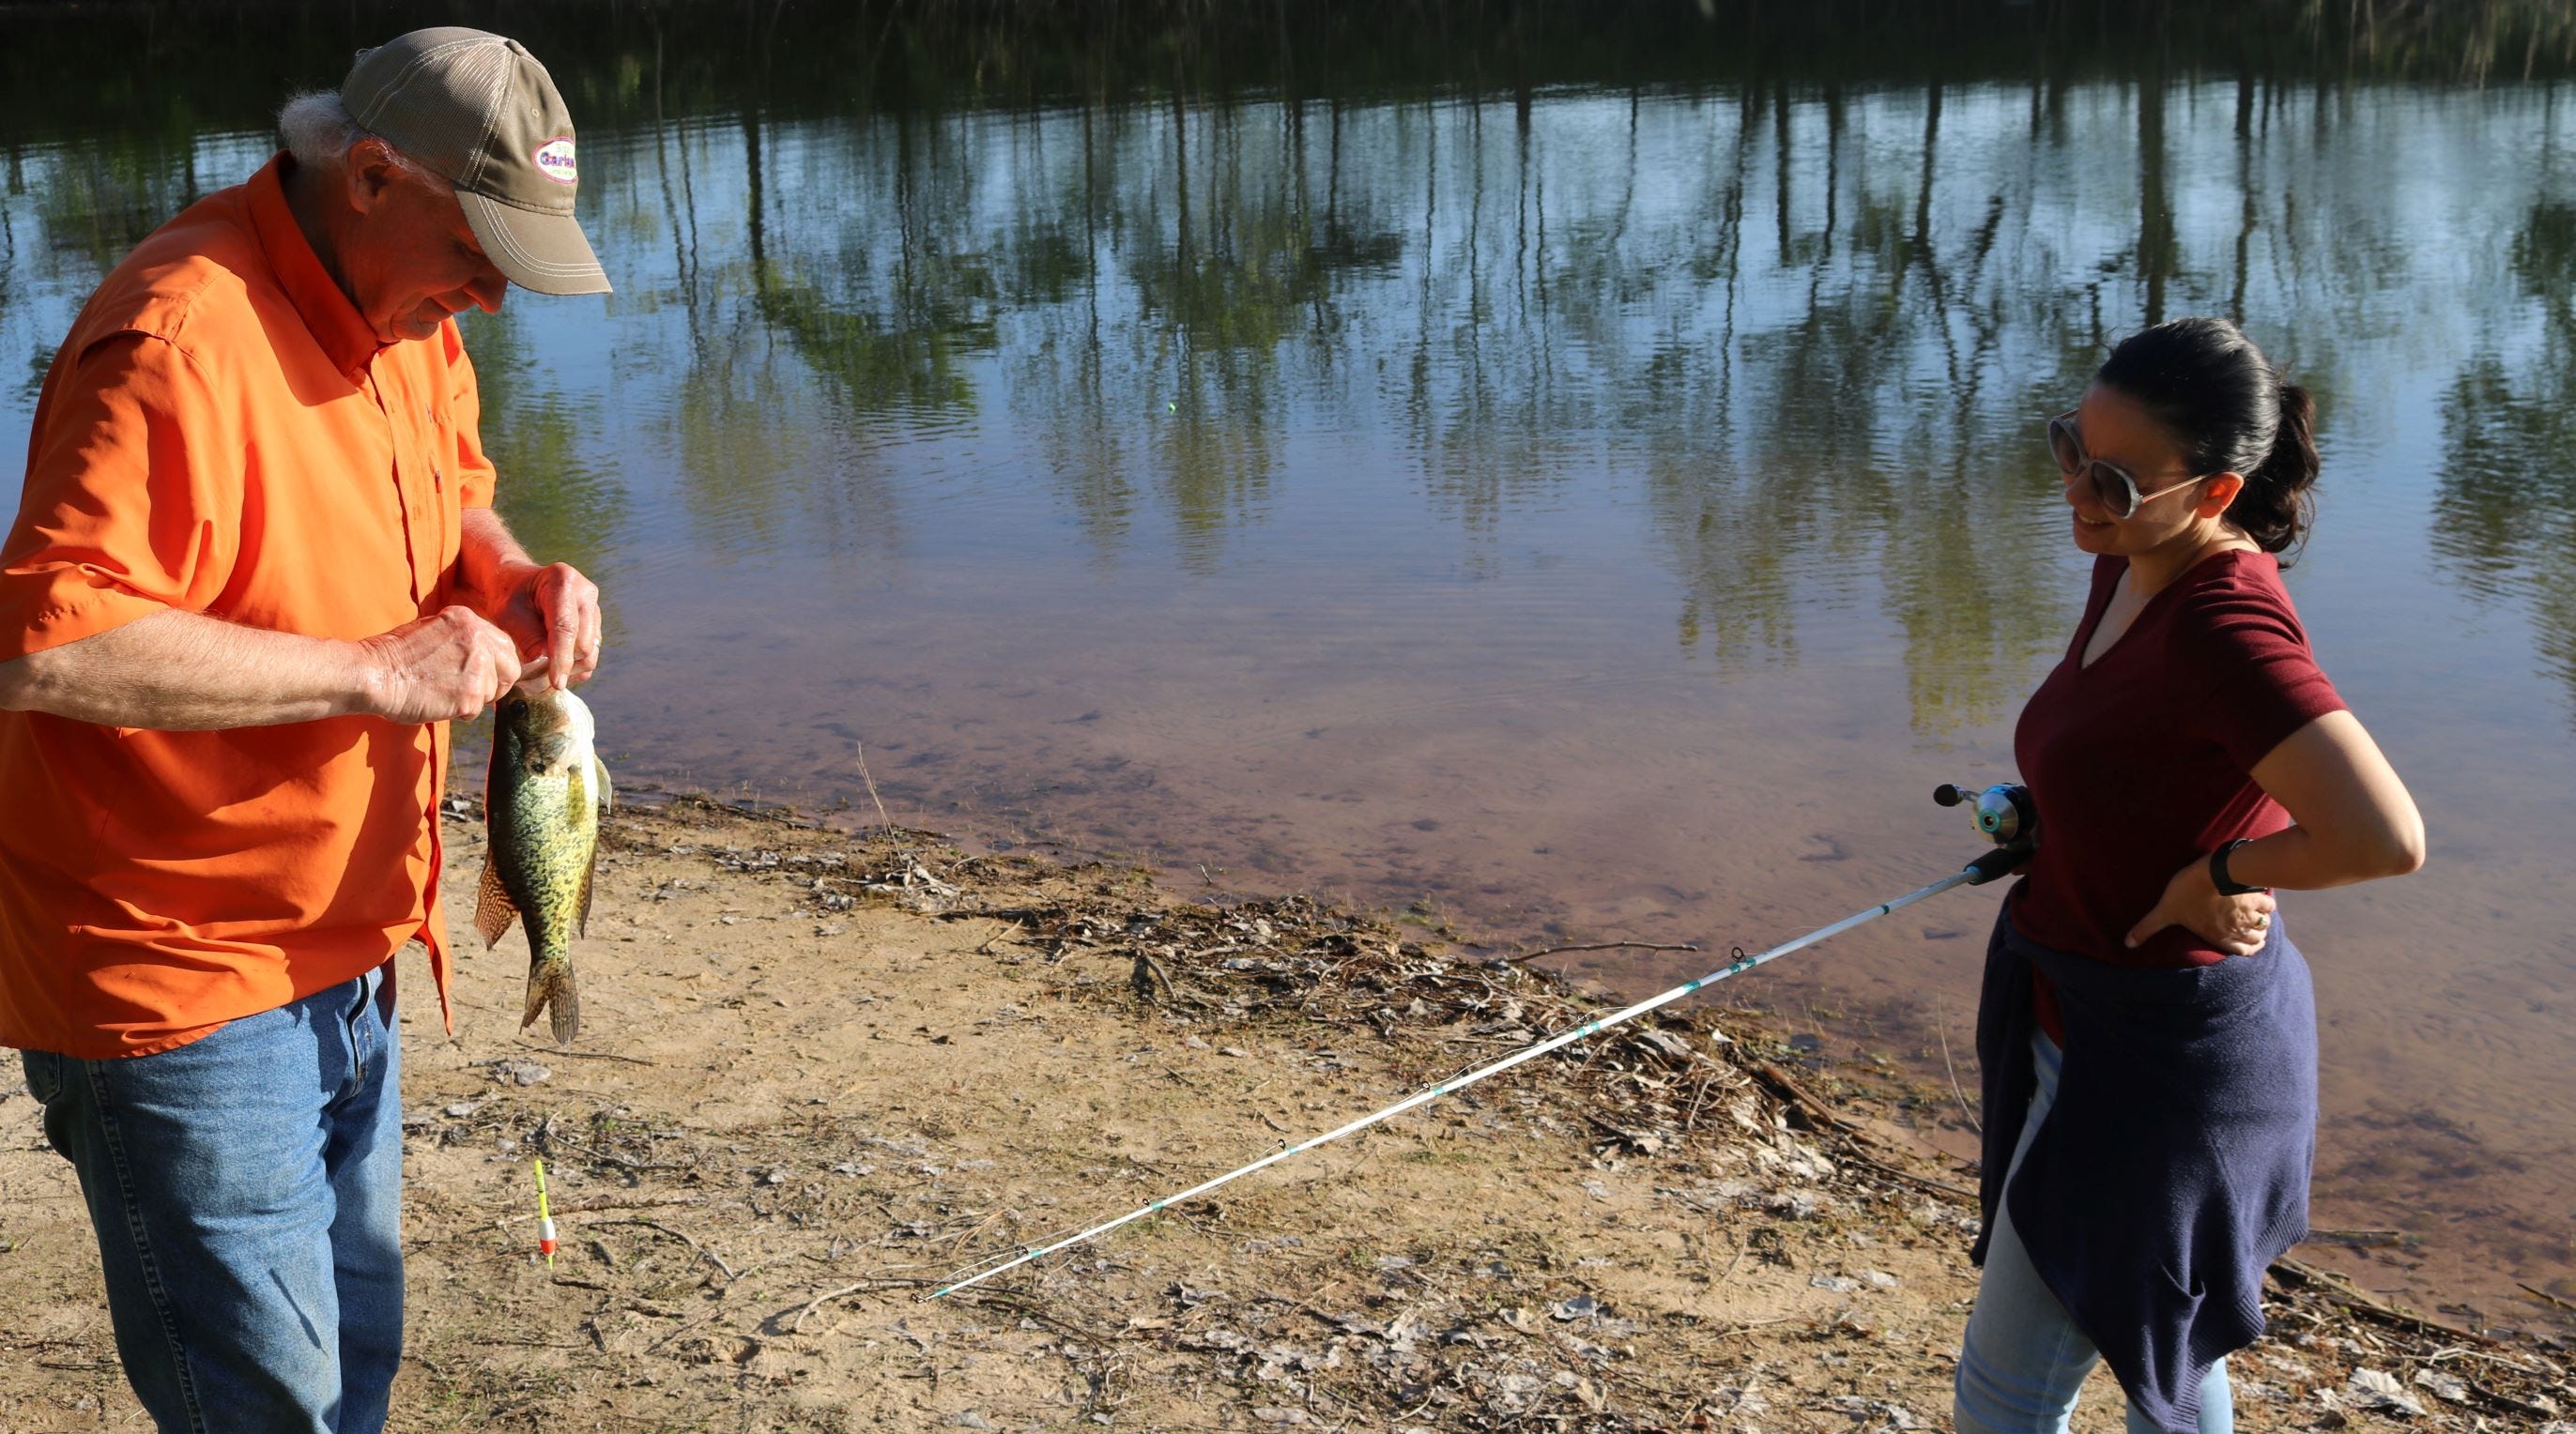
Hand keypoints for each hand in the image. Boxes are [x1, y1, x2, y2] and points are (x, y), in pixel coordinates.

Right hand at [355, 606, 525, 722]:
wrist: (372, 674)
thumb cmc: (395, 656)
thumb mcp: (433, 630)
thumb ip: (463, 640)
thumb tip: (486, 659)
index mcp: (468, 620)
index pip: (504, 646)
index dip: (497, 665)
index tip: (485, 675)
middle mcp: (477, 638)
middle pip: (511, 668)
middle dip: (497, 683)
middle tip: (474, 692)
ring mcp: (476, 666)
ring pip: (492, 691)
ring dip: (473, 699)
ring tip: (443, 694)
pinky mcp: (469, 694)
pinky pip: (477, 709)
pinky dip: (460, 712)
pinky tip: (438, 703)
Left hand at [485, 560, 601, 688]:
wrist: (516, 585)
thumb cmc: (508, 596)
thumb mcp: (507, 614)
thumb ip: (527, 638)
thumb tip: (545, 663)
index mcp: (563, 581)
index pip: (566, 627)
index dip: (562, 658)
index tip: (556, 682)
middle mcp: (585, 594)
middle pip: (584, 644)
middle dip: (564, 666)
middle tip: (537, 680)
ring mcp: (593, 609)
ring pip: (591, 653)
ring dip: (569, 670)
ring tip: (543, 675)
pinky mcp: (594, 624)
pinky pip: (590, 654)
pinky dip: (574, 667)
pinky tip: (554, 667)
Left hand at [2125, 855, 2277, 954]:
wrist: (2214, 871)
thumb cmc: (2188, 892)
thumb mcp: (2164, 911)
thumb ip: (2147, 928)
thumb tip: (2127, 943)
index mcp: (2219, 937)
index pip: (2244, 952)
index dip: (2248, 949)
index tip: (2249, 944)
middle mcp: (2238, 930)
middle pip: (2258, 940)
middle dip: (2256, 936)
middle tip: (2249, 926)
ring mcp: (2250, 914)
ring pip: (2265, 925)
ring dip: (2262, 922)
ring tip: (2255, 914)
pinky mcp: (2257, 897)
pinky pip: (2270, 906)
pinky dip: (2267, 905)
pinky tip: (2259, 898)